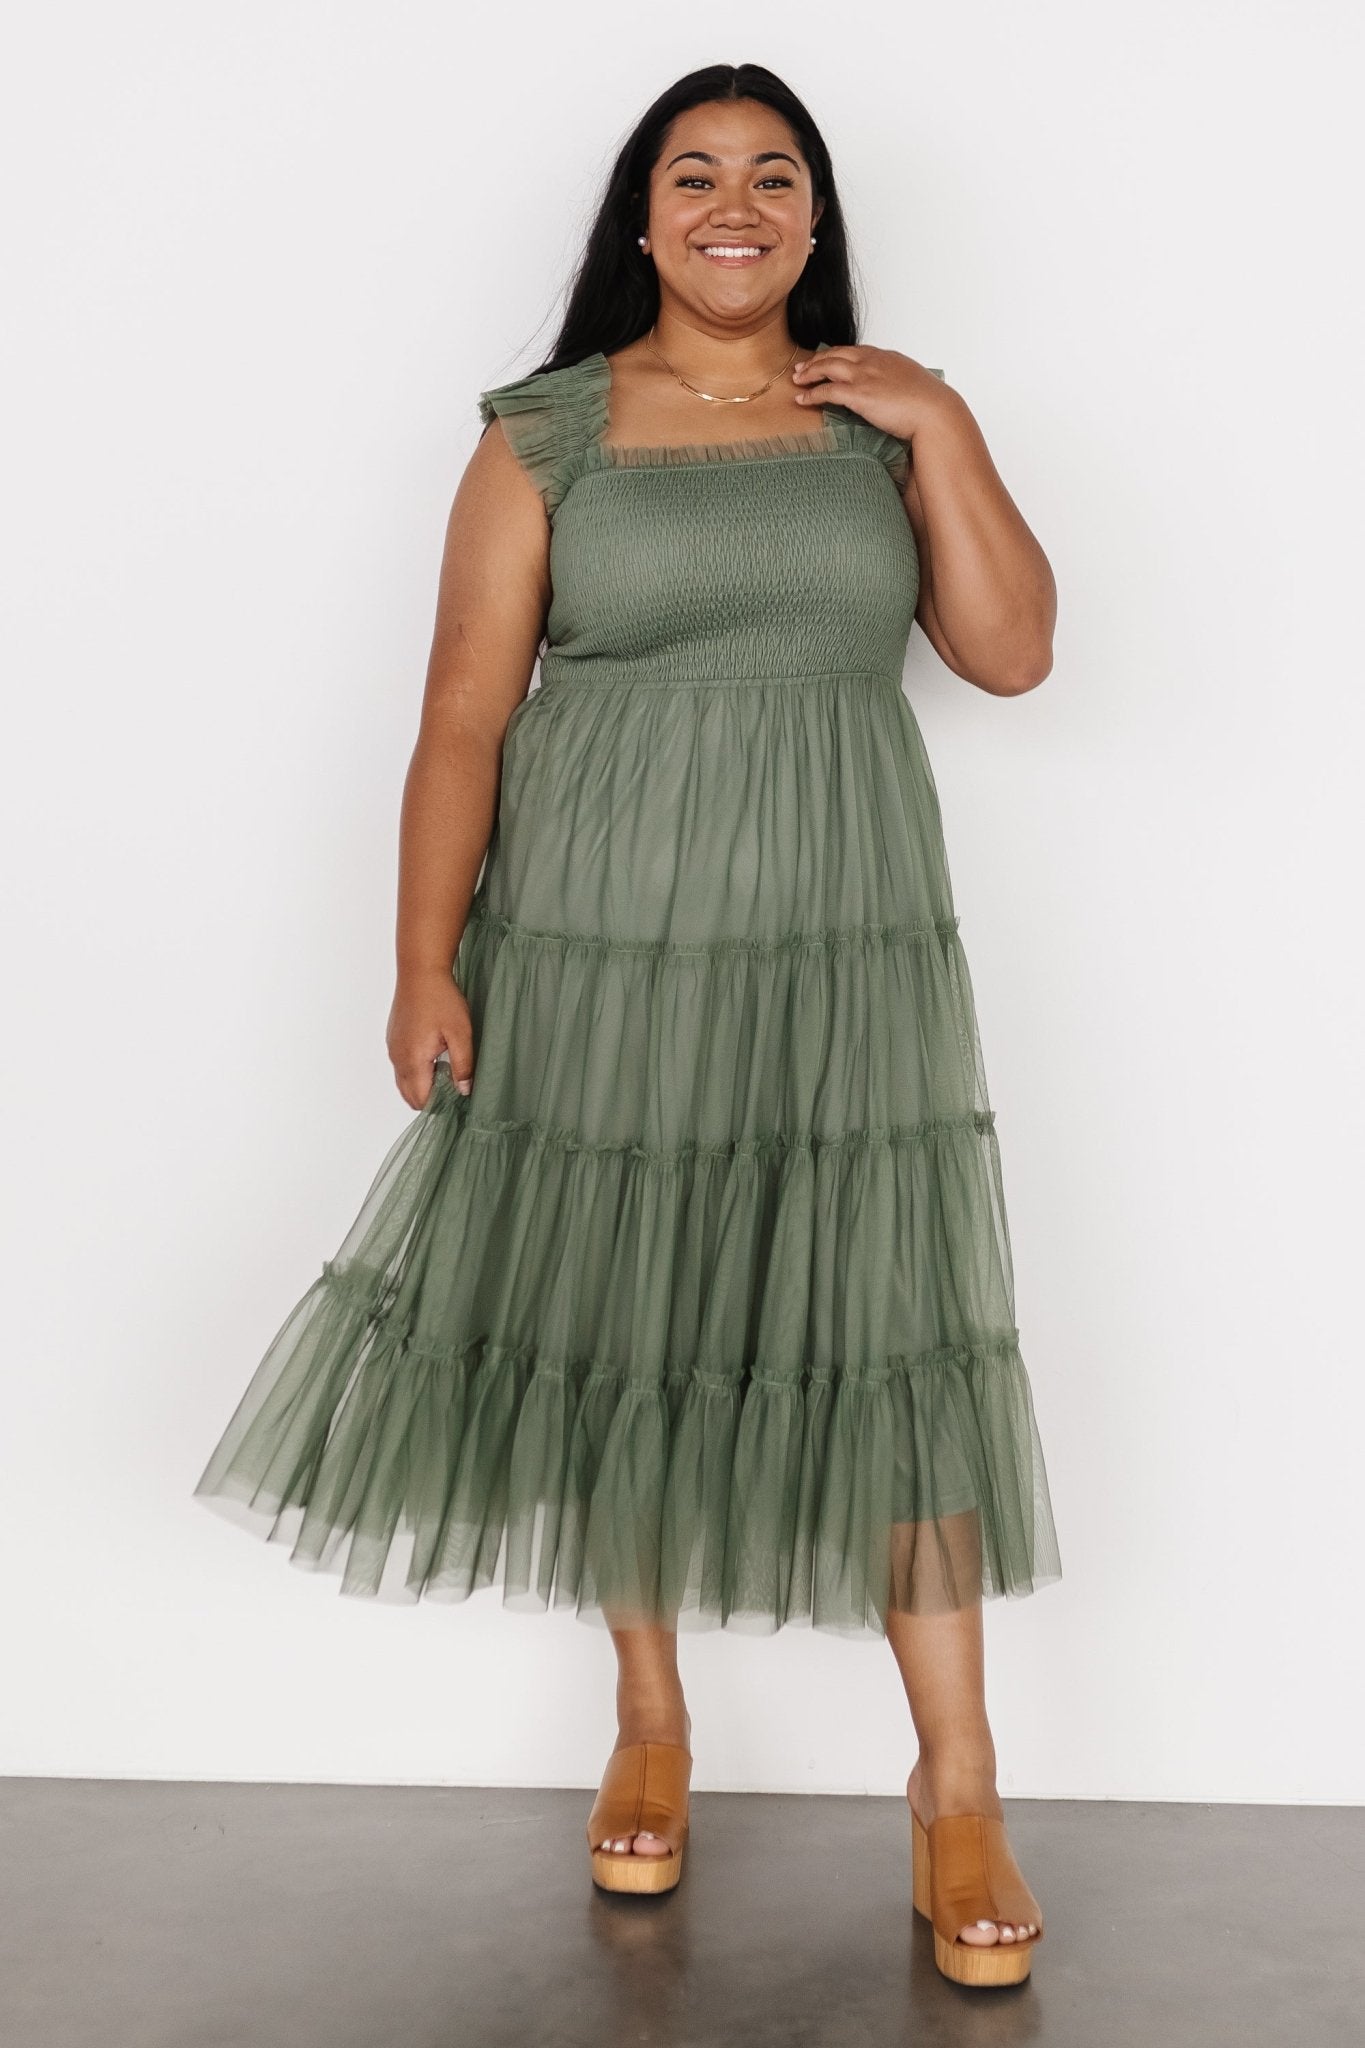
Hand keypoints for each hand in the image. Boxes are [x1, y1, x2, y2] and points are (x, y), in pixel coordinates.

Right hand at [386, 967, 474, 1109]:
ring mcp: (393, 1048)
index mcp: (413, 1061)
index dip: (440, 1104)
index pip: (421, 1100)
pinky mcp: (393, 1039)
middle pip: (409, 1095)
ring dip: (423, 1084)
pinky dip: (415, 1071)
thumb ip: (463, 1066)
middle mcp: (398, 1058)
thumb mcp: (461, 1034)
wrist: (420, 972)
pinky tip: (434, 1055)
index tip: (457, 1096)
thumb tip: (464, 1090)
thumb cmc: (441, 999)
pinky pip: (401, 1066)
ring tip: (445, 1070)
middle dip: (430, 1098)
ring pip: (404, 1082)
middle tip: (452, 1086)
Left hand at [791, 344, 947, 441]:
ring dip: (809, 373)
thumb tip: (896, 393)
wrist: (934, 411)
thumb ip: (898, 383)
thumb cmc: (930, 404)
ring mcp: (864, 376)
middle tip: (801, 367)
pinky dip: (812, 394)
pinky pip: (827, 391)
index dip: (836, 354)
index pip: (854, 351)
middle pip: (836, 354)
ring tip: (797, 380)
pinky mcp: (858, 394)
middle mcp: (872, 361)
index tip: (825, 359)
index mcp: (886, 357)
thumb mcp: (913, 384)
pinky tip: (802, 400)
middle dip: (816, 360)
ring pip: (827, 367)